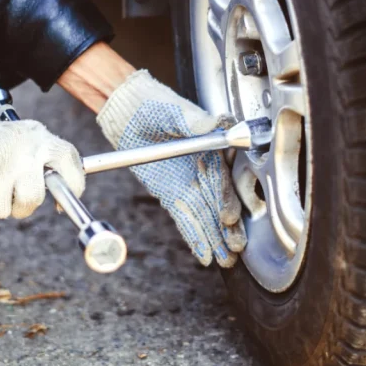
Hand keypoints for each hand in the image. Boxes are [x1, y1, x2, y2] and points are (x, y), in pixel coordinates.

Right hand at [0, 116, 84, 219]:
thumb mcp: (11, 142)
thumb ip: (36, 163)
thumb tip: (62, 196)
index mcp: (35, 136)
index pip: (70, 160)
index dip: (73, 186)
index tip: (62, 206)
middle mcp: (23, 147)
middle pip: (34, 199)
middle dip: (17, 206)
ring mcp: (0, 162)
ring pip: (4, 210)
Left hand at [97, 70, 245, 266]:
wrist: (129, 113)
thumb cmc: (155, 105)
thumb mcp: (174, 110)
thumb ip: (195, 121)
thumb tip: (215, 124)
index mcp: (213, 148)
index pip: (225, 178)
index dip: (228, 199)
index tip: (230, 217)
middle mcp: (206, 169)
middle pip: (221, 202)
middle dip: (229, 227)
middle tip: (235, 247)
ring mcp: (191, 184)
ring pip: (206, 216)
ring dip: (217, 238)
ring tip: (226, 259)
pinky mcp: (173, 195)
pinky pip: (186, 219)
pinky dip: (195, 237)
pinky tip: (205, 255)